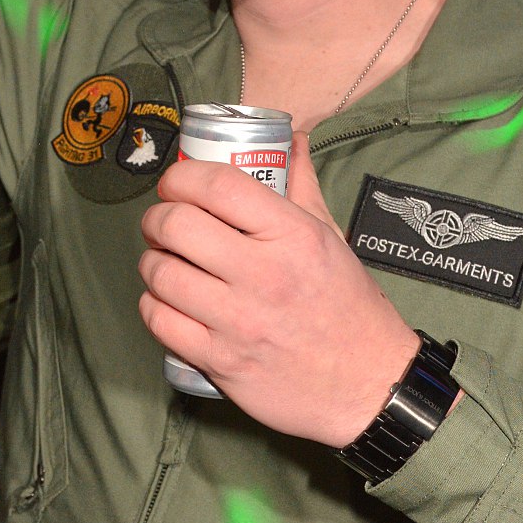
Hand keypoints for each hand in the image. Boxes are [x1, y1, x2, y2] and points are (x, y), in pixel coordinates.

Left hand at [138, 133, 418, 445]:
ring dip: (153, 262)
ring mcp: (239, 320)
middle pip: (176, 225)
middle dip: (157, 218)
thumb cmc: (348, 307)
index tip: (174, 184)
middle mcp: (263, 274)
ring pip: (160, 273)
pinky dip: (154, 306)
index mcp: (292, 235)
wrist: (369, 384)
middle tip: (163, 224)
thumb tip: (288, 138)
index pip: (217, 186)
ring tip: (165, 261)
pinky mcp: (221, 361)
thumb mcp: (331, 237)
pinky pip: (159, 321)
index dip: (181, 177)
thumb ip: (302, 185)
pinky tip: (167, 300)